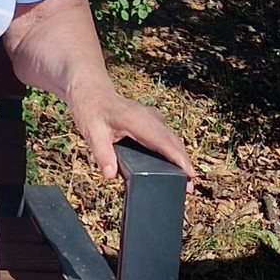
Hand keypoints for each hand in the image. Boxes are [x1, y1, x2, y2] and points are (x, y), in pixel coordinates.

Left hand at [65, 86, 196, 183]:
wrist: (91, 90)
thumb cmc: (90, 109)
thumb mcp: (91, 132)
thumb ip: (102, 154)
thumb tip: (111, 175)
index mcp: (137, 120)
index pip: (164, 141)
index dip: (178, 159)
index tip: (190, 174)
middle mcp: (150, 118)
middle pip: (174, 142)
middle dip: (184, 164)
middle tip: (189, 188)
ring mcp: (152, 118)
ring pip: (173, 140)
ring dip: (181, 158)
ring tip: (185, 182)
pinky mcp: (152, 122)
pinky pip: (167, 137)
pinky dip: (174, 152)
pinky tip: (173, 166)